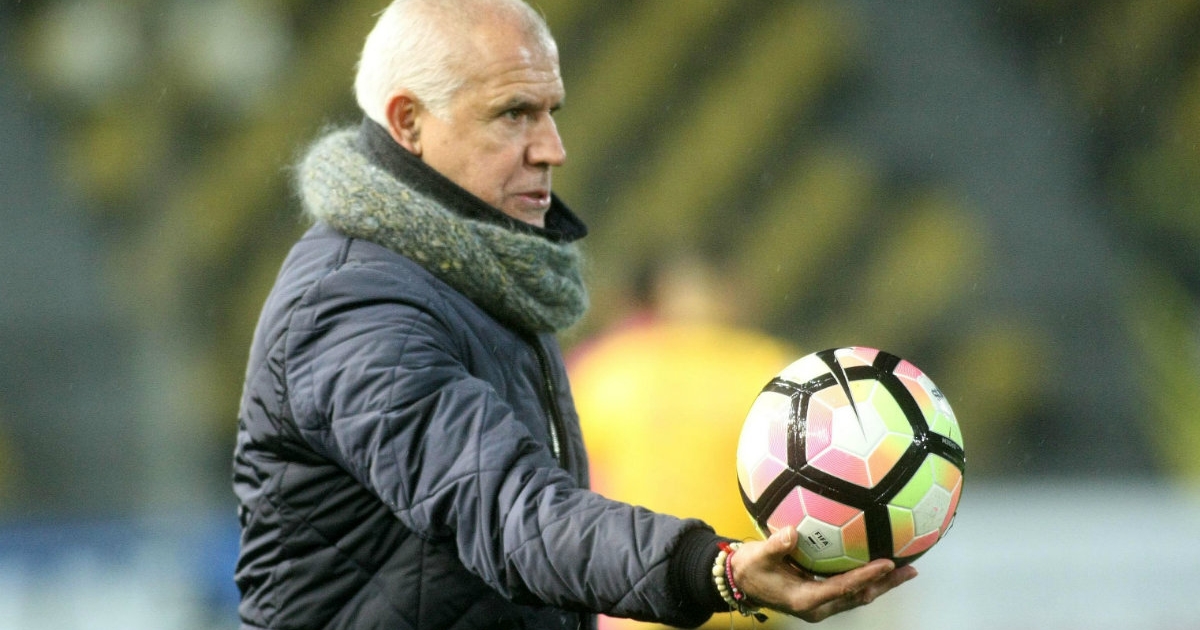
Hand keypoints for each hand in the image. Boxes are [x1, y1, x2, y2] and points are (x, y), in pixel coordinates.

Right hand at [730, 526, 918, 621]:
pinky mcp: (821, 597)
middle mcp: (818, 606)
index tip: (886, 564)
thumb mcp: (758, 556)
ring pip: (857, 596)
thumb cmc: (749, 568)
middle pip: (859, 596)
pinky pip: (849, 590)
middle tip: (909, 569)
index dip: (866, 576)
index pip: (843, 588)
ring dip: (881, 584)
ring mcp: (821, 604)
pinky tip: (878, 567)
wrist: (740, 581)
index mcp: (805, 600)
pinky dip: (867, 580)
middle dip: (885, 584)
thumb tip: (790, 533)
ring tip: (904, 570)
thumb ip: (775, 546)